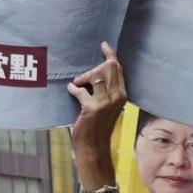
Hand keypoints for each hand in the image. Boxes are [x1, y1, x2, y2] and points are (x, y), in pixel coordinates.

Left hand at [67, 41, 127, 172]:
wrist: (94, 147)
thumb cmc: (97, 126)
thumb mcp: (106, 106)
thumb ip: (105, 91)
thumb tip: (95, 75)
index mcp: (122, 95)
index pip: (118, 69)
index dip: (111, 55)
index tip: (104, 45)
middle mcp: (117, 97)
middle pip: (109, 68)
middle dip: (95, 67)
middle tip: (83, 77)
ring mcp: (105, 102)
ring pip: (96, 75)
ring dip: (83, 78)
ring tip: (77, 84)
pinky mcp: (92, 108)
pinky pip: (80, 90)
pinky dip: (73, 89)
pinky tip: (71, 89)